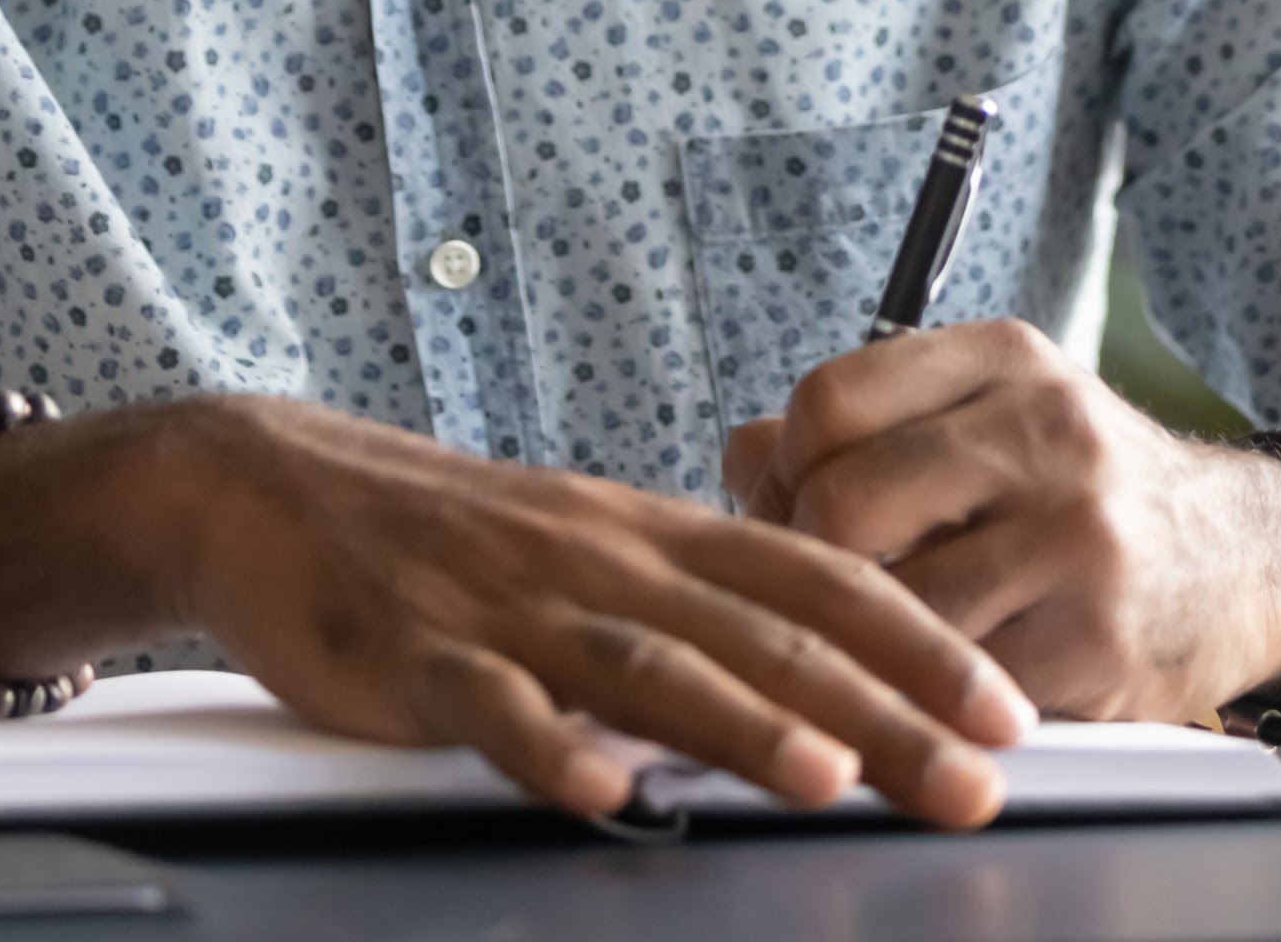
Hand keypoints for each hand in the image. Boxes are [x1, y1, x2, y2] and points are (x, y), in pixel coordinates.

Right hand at [0, 393, 1033, 824]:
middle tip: (974, 776)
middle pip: (764, 636)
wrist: (273, 489)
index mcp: (654, 535)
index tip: (1006, 711)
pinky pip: (493, 706)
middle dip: (881, 709)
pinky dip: (553, 749)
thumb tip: (813, 684)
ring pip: (649, 665)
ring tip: (826, 779)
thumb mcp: (585, 552)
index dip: (919, 644)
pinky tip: (604, 791)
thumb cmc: (443, 540)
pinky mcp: (419, 659)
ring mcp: (513, 610)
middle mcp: (603, 562)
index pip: (819, 580)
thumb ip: (690, 612)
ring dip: (744, 726)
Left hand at [724, 320, 1280, 724]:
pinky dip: (924, 689)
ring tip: (870, 638)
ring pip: (889, 600)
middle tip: (817, 590)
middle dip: (808, 558)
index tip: (783, 512)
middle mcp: (1044, 431)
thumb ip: (872, 425)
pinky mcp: (1092, 637)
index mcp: (1006, 360)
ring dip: (861, 634)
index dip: (780, 470)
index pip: (829, 398)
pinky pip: (952, 677)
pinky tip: (934, 680)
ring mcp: (1075, 536)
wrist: (1255, 559)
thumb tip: (740, 453)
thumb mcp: (998, 417)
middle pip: (841, 498)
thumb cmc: (1093, 490)